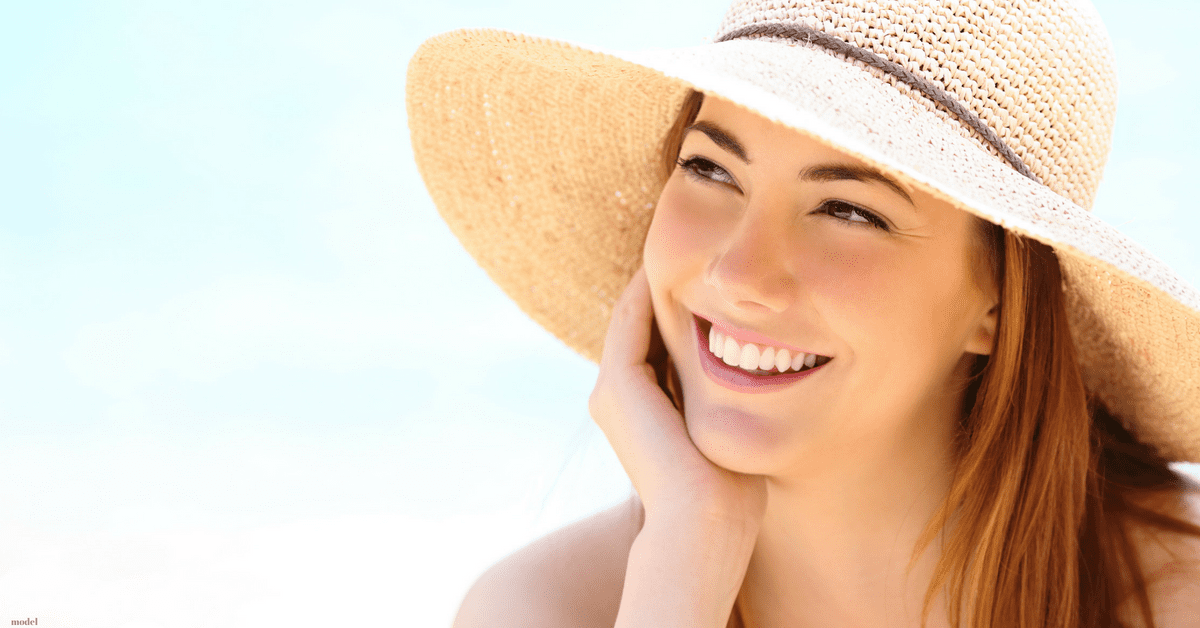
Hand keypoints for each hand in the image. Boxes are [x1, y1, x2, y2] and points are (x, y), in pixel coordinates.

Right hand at [589, 267, 766, 530]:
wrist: (704, 526)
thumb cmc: (728, 497)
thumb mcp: (726, 440)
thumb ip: (726, 410)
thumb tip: (762, 387)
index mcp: (637, 414)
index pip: (657, 347)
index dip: (683, 312)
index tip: (715, 281)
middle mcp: (613, 400)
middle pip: (640, 327)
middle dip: (669, 289)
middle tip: (701, 251)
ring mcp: (610, 391)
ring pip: (633, 316)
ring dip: (658, 279)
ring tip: (689, 244)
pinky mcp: (617, 383)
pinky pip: (631, 318)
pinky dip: (650, 288)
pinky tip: (677, 262)